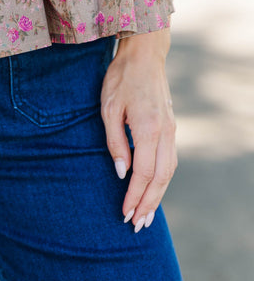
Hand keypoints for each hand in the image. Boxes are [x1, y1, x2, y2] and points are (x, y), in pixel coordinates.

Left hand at [100, 30, 176, 232]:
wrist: (144, 54)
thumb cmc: (121, 78)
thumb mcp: (108, 107)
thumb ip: (115, 141)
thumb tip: (122, 172)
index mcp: (148, 129)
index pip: (143, 173)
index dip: (134, 196)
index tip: (124, 214)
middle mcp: (164, 133)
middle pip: (161, 178)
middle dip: (148, 204)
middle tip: (137, 226)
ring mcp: (171, 130)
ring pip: (169, 171)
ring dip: (158, 195)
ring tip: (146, 215)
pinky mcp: (171, 126)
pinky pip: (170, 160)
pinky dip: (163, 179)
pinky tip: (154, 188)